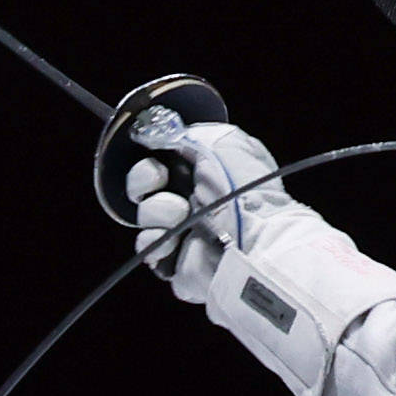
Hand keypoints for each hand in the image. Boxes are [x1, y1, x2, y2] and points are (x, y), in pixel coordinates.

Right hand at [130, 115, 286, 303]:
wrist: (252, 240)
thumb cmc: (244, 190)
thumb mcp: (223, 142)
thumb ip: (189, 134)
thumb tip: (161, 134)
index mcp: (204, 171)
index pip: (160, 159)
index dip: (151, 156)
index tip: (156, 155)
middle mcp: (192, 200)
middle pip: (143, 186)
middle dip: (143, 180)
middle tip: (159, 181)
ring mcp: (182, 231)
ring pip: (144, 216)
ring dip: (156, 211)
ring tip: (181, 214)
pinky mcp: (175, 261)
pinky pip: (146, 247)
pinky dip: (155, 241)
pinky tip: (173, 239)